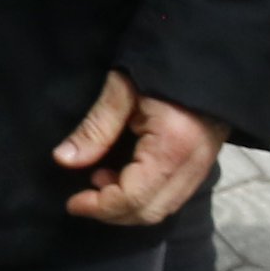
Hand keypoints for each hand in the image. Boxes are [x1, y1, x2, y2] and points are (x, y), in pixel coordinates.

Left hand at [56, 71, 226, 226]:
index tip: (72, 203)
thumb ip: (94, 128)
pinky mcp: (202, 164)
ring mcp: (203, 167)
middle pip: (150, 212)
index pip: (134, 197)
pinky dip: (144, 196)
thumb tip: (63, 160)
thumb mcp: (121, 90)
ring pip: (163, 208)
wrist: (205, 57)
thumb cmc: (160, 67)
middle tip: (82, 198)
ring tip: (99, 179)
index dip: (100, 206)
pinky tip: (121, 175)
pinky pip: (172, 195)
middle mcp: (193, 166)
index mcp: (173, 148)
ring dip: (128, 205)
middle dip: (112, 213)